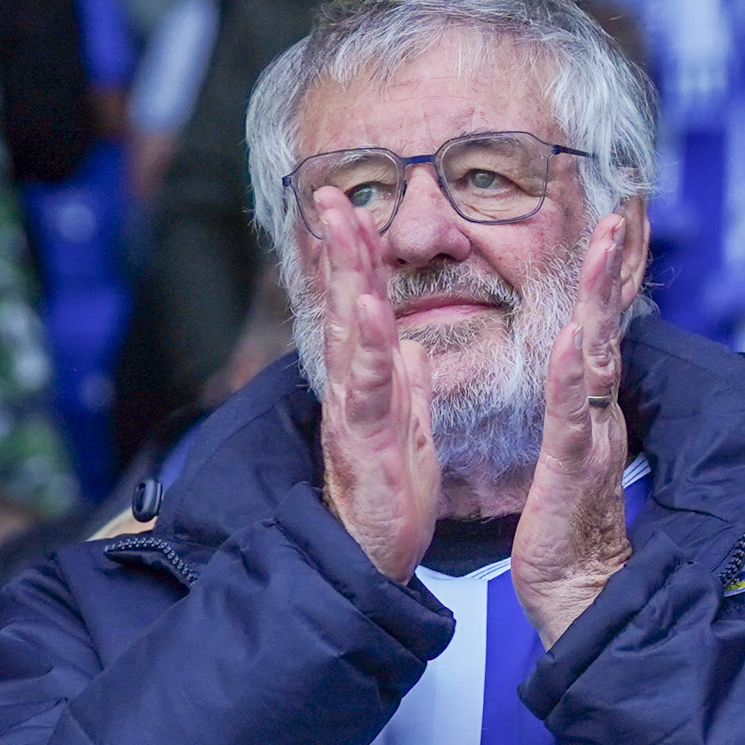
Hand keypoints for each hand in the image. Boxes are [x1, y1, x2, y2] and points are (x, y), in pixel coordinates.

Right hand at [307, 186, 436, 584]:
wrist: (378, 552)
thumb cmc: (393, 491)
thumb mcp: (410, 423)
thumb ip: (407, 381)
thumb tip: (413, 344)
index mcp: (369, 376)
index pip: (361, 301)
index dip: (356, 252)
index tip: (351, 201)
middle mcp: (353, 383)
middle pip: (345, 300)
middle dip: (338, 243)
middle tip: (330, 192)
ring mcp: (354, 407)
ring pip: (349, 330)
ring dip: (347, 277)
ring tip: (346, 228)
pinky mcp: (364, 436)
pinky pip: (366, 383)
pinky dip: (366, 343)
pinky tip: (367, 308)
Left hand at [512, 211, 636, 643]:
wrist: (577, 597)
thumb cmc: (564, 533)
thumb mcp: (568, 456)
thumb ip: (576, 412)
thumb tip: (581, 375)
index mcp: (592, 409)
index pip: (600, 328)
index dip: (605, 277)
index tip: (611, 222)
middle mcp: (600, 414)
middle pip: (610, 325)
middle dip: (614, 265)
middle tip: (621, 209)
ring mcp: (592, 437)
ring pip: (598, 354)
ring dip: (599, 297)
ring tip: (603, 245)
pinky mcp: (574, 469)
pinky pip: (575, 413)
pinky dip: (575, 374)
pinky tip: (576, 338)